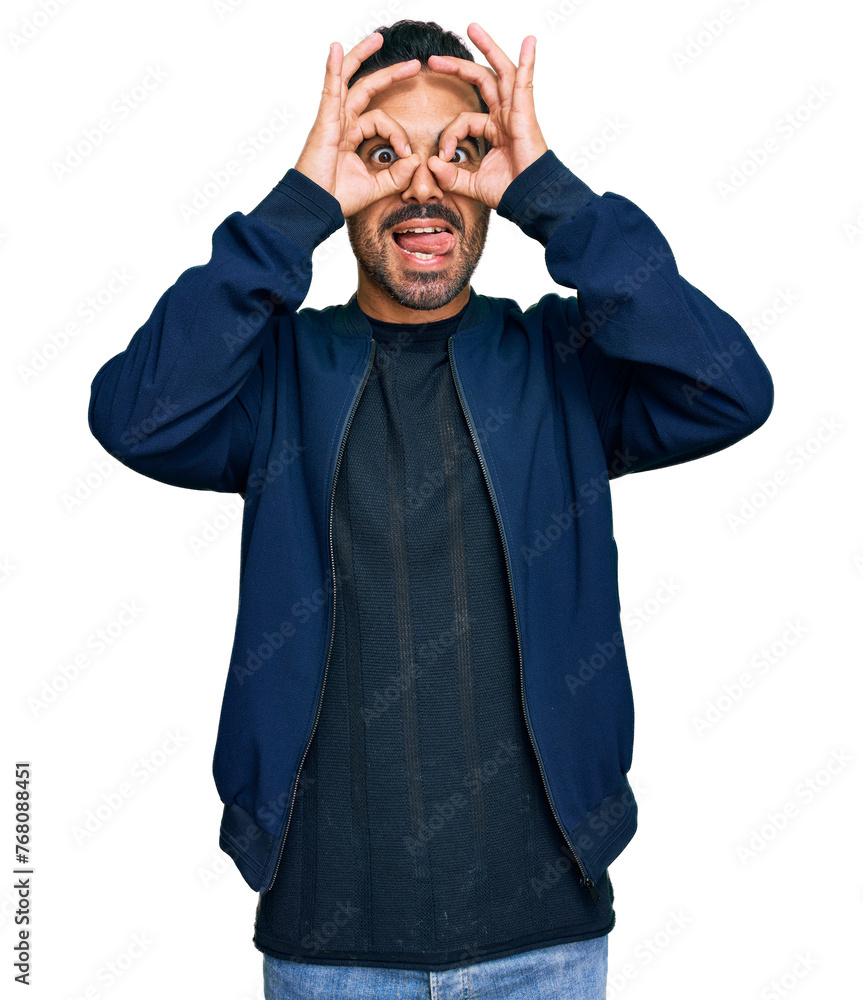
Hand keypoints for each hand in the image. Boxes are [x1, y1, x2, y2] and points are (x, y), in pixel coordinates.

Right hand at [294, 32, 423, 217]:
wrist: (316, 207)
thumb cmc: (337, 198)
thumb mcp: (375, 187)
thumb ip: (396, 175)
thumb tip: (415, 160)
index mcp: (351, 136)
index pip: (382, 120)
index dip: (399, 134)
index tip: (407, 154)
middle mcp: (341, 123)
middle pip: (366, 88)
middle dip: (390, 74)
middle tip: (414, 64)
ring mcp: (332, 120)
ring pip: (349, 80)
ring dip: (362, 56)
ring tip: (378, 39)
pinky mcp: (325, 122)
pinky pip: (330, 89)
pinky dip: (333, 68)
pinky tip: (337, 48)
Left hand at [424, 23, 547, 208]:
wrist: (527, 198)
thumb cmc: (508, 190)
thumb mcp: (472, 183)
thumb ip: (451, 175)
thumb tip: (431, 164)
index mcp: (493, 129)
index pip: (463, 119)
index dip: (449, 135)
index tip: (442, 156)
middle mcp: (504, 116)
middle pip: (482, 80)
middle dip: (458, 66)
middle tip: (435, 59)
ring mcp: (516, 112)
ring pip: (501, 71)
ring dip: (488, 48)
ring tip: (473, 29)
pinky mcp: (525, 113)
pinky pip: (525, 82)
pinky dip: (528, 61)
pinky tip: (528, 41)